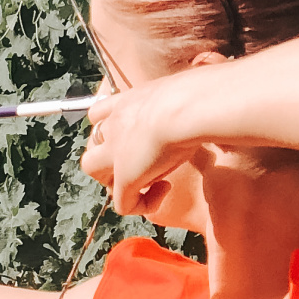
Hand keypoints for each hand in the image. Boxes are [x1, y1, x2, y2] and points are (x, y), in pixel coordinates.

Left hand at [81, 73, 211, 215]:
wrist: (186, 107)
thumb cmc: (196, 95)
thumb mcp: (184, 94)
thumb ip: (183, 101)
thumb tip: (206, 102)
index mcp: (127, 103)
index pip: (99, 113)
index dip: (110, 127)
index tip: (137, 134)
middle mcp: (114, 126)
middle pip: (92, 144)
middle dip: (109, 159)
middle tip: (140, 162)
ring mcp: (115, 154)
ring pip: (94, 171)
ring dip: (116, 181)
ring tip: (145, 180)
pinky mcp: (125, 178)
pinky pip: (122, 204)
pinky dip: (141, 204)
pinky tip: (164, 191)